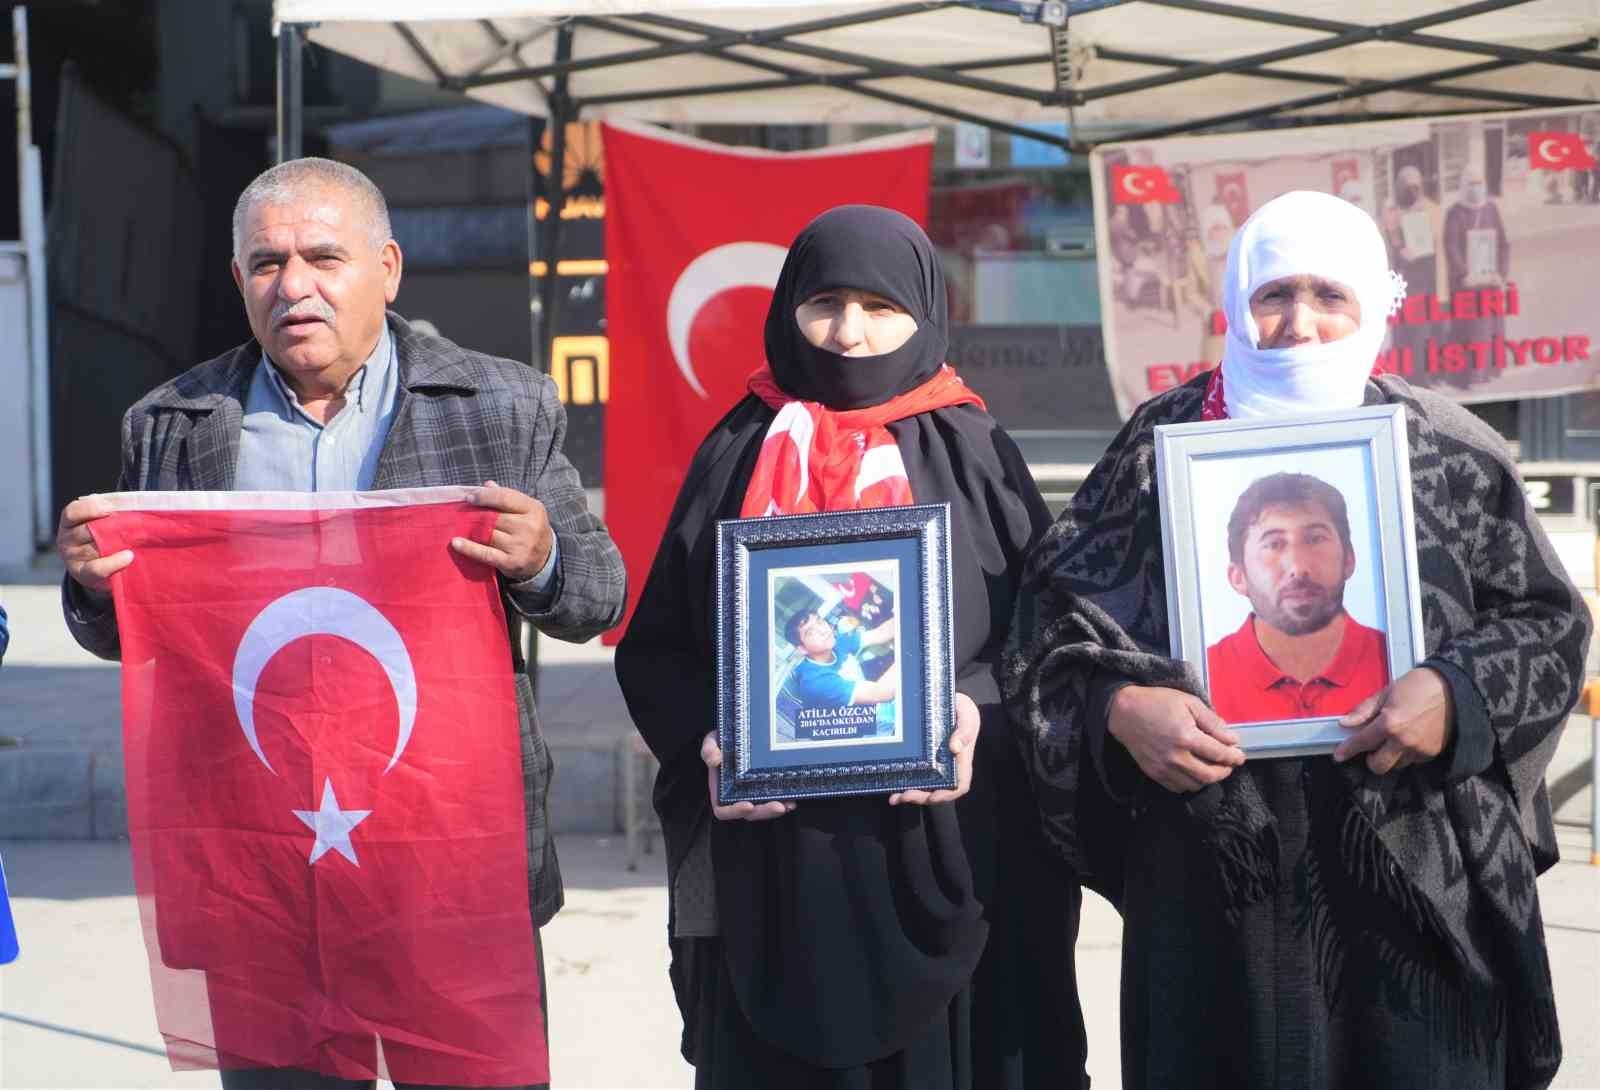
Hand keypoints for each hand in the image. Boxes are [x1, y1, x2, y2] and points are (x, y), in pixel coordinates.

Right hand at [57, 496, 132, 597]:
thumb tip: (123, 503)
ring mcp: (72, 558)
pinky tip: (128, 557)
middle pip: (87, 530)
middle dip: (112, 527)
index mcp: (70, 522)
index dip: (91, 508)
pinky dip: (114, 563)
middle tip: (135, 525)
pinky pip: (96, 569)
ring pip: (95, 547)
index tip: (111, 509)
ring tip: (135, 540)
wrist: (106, 569)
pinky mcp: (83, 575)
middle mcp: (67, 539)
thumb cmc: (107, 538)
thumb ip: (109, 510)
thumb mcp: (104, 520)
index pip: (73, 512)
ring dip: (116, 543)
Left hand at [451, 481, 553, 581]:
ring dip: (470, 529)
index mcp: (534, 509)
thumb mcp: (526, 510)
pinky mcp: (512, 562)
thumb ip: (507, 497)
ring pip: (488, 534)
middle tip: (461, 513)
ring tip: (458, 525)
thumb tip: (486, 485)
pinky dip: (469, 548)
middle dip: (476, 514)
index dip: (485, 496)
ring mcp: (521, 546)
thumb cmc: (530, 529)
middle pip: (494, 517)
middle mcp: (530, 527)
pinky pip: (486, 554)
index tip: (469, 497)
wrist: (544, 560)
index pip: (505, 497)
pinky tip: (456, 543)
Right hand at [702, 731, 795, 821]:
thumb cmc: (723, 740)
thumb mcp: (712, 740)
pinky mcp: (766, 787)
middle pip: (749, 813)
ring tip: (789, 803)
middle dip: (764, 811)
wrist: (738, 732)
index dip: (735, 811)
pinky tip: (793, 797)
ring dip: (776, 809)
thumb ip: (709, 749)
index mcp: (721, 790)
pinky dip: (784, 800)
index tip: (748, 805)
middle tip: (779, 806)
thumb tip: (714, 760)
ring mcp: (752, 792)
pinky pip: (775, 799)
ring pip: (764, 809)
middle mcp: (737, 795)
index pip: (723, 810)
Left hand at [890, 691, 979, 805]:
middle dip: (921, 797)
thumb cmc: (961, 710)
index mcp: (961, 761)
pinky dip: (902, 783)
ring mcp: (933, 764)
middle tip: (905, 795)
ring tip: (895, 797)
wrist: (948, 700)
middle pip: (937, 791)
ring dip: (910, 795)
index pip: (959, 785)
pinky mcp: (921, 758)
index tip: (933, 796)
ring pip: (924, 787)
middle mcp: (947, 767)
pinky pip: (913, 775)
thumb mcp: (967, 715)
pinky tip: (890, 785)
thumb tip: (955, 748)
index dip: (947, 794)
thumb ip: (965, 730)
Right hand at [1107, 685, 1245, 792]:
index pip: (1219, 754)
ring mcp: (1164, 768)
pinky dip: (1190, 784)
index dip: (1233, 756)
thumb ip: (1212, 721)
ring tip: (1212, 768)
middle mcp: (1176, 757)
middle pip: (1209, 775)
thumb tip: (1231, 739)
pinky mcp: (1154, 773)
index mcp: (1186, 737)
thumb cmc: (1158, 702)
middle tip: (1229, 764)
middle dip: (1224, 771)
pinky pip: (1178, 788)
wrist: (1124, 712)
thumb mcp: (1188, 703)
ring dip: (1208, 779)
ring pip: (1195, 785)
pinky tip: (1193, 773)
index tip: (1240, 756)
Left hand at [1333, 667, 1453, 774]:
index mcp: (1390, 724)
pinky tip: (1409, 738)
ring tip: (1394, 740)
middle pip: (1379, 766)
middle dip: (1371, 759)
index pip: (1362, 742)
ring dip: (1391, 756)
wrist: (1454, 689)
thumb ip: (1364, 710)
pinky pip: (1413, 760)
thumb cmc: (1418, 685)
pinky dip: (1407, 754)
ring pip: (1397, 765)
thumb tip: (1345, 723)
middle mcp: (1404, 741)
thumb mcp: (1387, 692)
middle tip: (1371, 748)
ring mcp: (1420, 749)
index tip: (1338, 755)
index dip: (1347, 750)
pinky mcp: (1433, 753)